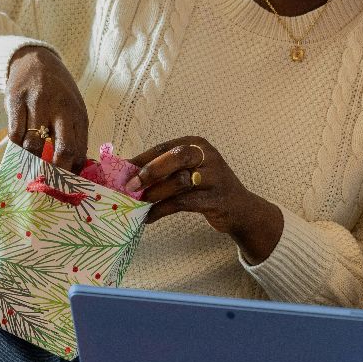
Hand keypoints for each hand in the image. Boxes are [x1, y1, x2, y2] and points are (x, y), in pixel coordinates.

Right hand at [6, 46, 87, 169]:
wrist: (35, 60)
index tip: (65, 184)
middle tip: (47, 181)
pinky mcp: (15, 100)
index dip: (72, 171)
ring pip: (34, 145)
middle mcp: (60, 108)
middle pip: (63, 149)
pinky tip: (19, 147)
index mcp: (78, 113)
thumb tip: (75, 169)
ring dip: (31, 160)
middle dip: (56, 172)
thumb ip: (75, 136)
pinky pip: (14, 134)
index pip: (79, 150)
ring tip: (30, 164)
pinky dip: (16, 146)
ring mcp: (37, 103)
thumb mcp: (73, 109)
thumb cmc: (58, 93)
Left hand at [126, 136, 284, 262]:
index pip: (165, 147)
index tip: (122, 171)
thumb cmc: (207, 188)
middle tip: (131, 186)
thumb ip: (165, 171)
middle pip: (177, 157)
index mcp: (197, 144)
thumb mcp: (190, 172)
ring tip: (139, 203)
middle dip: (150, 171)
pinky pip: (184, 202)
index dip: (142, 158)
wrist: (240, 209)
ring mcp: (215, 177)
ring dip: (156, 193)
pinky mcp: (216, 198)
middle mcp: (207, 156)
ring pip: (180, 180)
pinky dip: (162, 210)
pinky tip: (149, 217)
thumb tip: (127, 175)